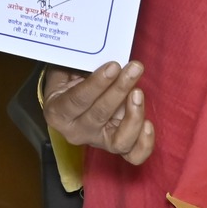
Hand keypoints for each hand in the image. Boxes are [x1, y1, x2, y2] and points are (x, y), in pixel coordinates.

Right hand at [41, 62, 155, 165]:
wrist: (70, 101)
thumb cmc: (69, 80)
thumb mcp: (63, 69)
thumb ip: (76, 64)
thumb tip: (98, 52)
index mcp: (58, 113)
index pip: (78, 100)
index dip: (97, 83)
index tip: (113, 66)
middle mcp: (76, 132)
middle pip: (100, 115)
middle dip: (119, 89)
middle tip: (134, 68)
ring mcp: (98, 142)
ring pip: (119, 140)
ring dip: (133, 114)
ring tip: (138, 92)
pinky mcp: (116, 146)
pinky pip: (133, 155)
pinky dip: (144, 143)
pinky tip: (148, 124)